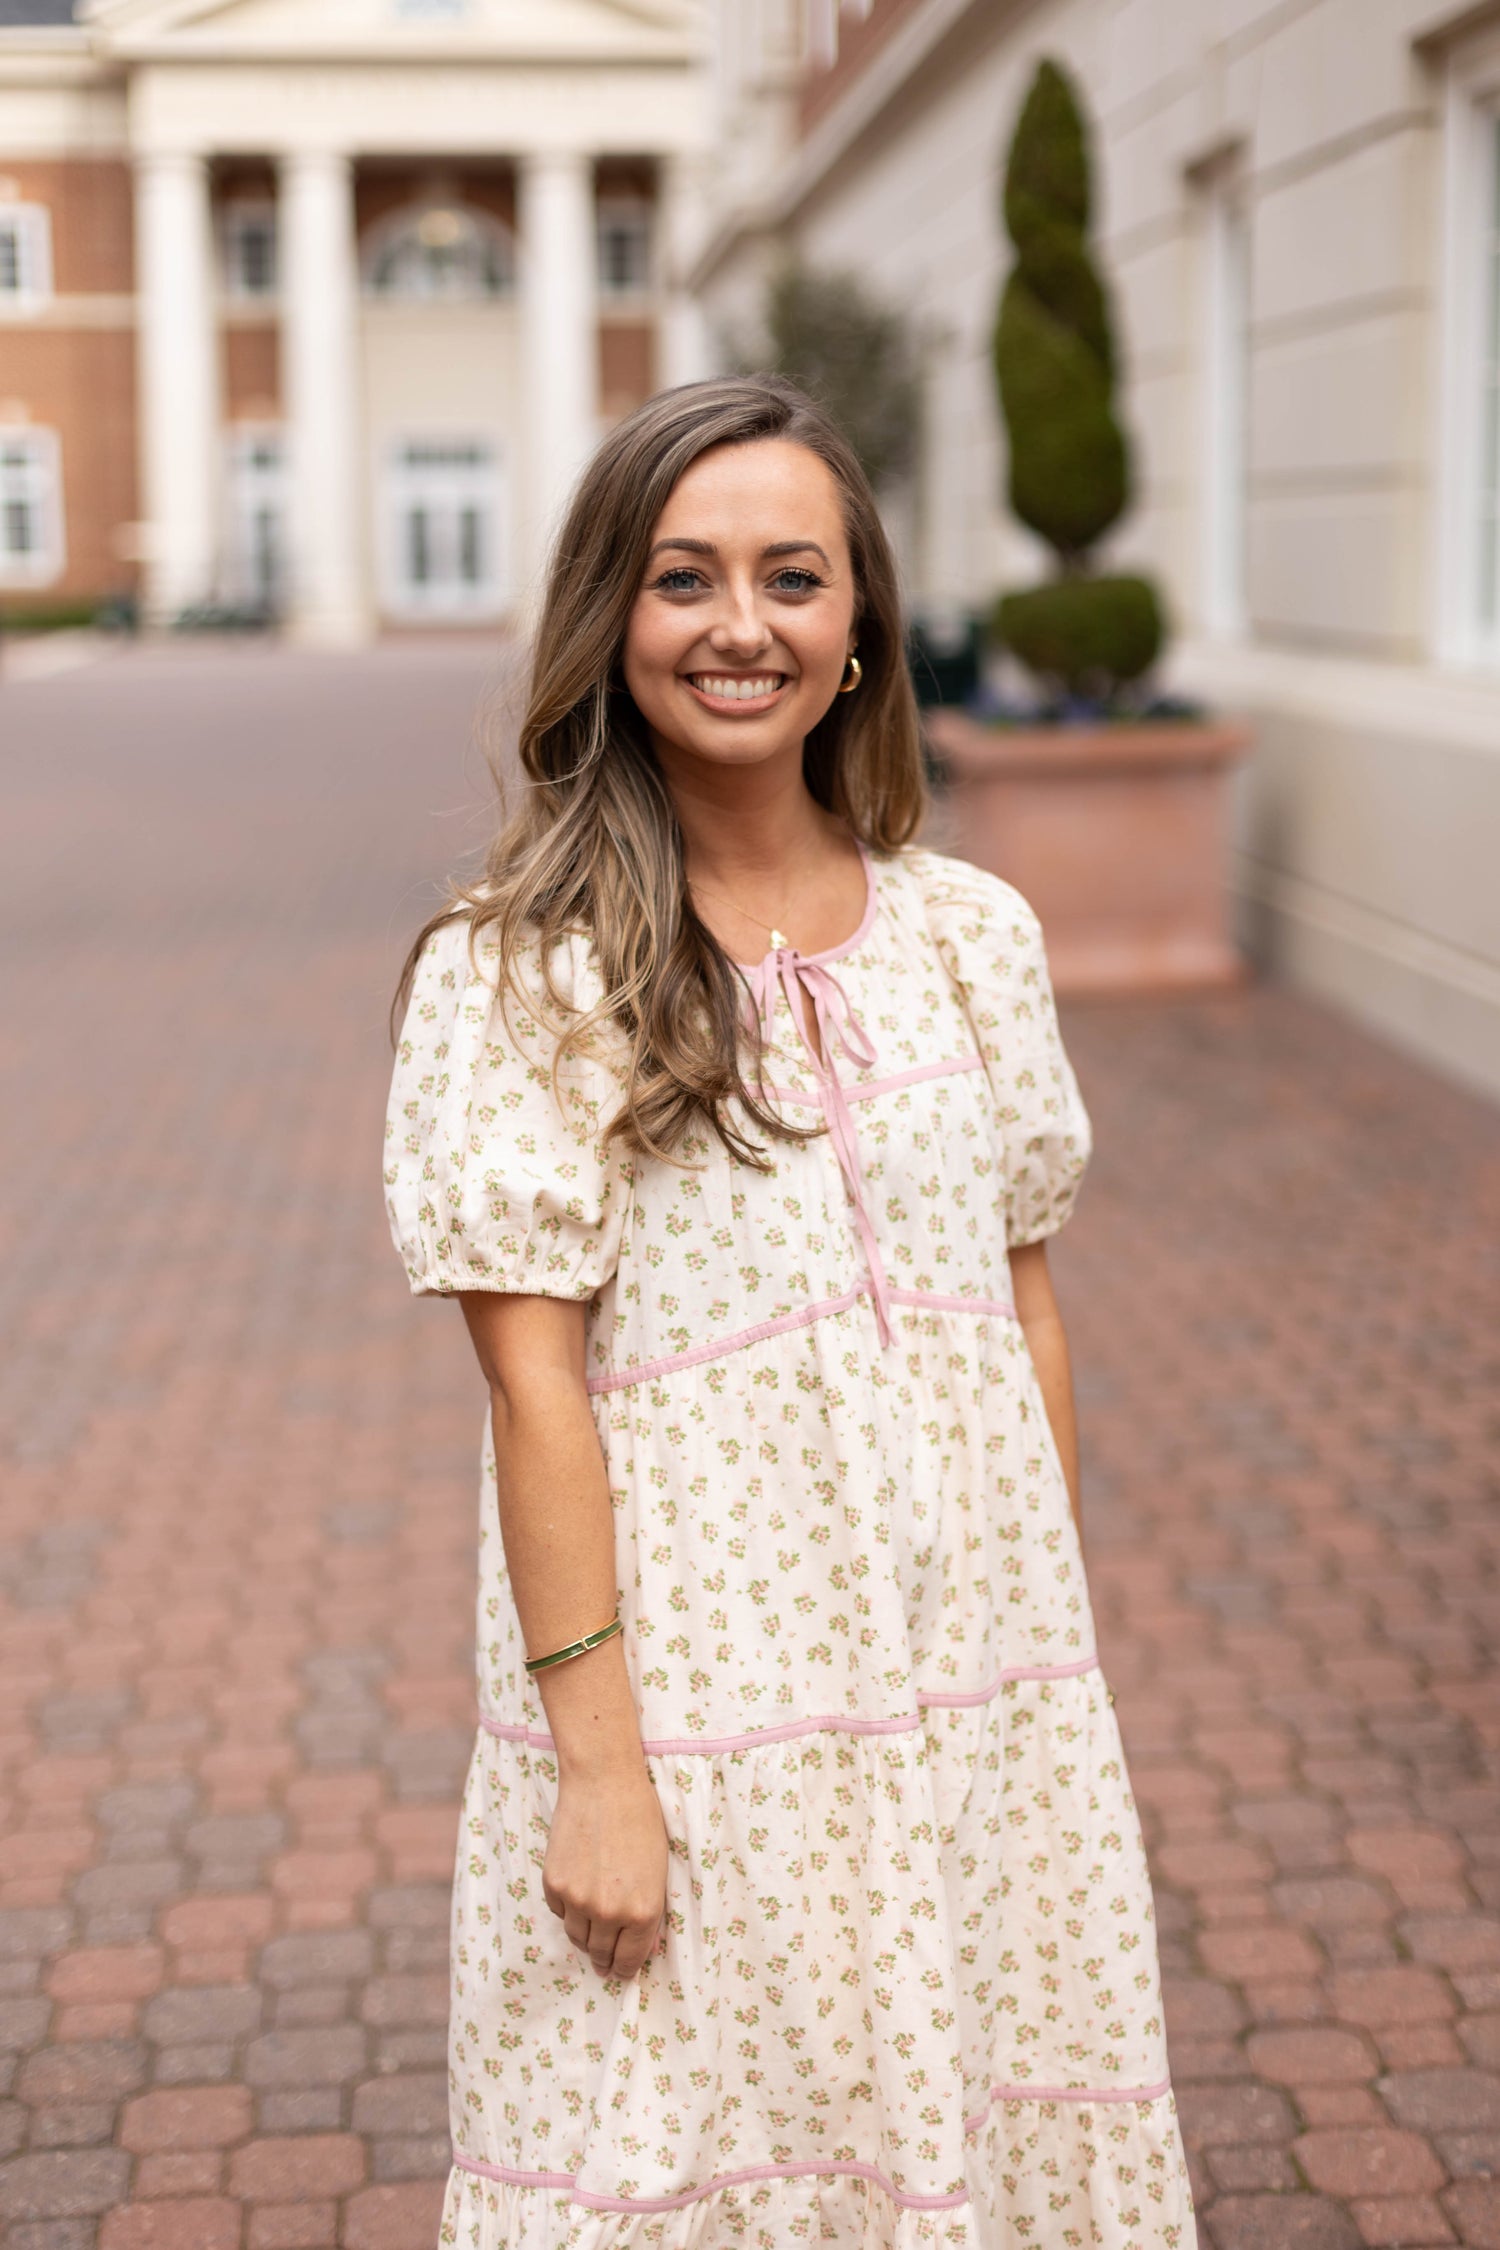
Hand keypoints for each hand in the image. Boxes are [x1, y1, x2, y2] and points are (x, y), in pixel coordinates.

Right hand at [542, 1764, 667, 1979]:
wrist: (604, 1783)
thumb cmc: (641, 1821)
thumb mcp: (658, 1870)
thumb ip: (649, 1911)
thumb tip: (644, 1949)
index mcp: (643, 1911)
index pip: (630, 1959)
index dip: (625, 1970)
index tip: (620, 1973)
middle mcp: (610, 1912)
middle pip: (600, 1953)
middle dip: (604, 1959)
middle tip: (603, 1963)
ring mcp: (578, 1900)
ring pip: (577, 1937)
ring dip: (585, 1937)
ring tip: (591, 1931)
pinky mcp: (553, 1885)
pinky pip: (560, 1912)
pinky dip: (568, 1909)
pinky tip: (578, 1892)